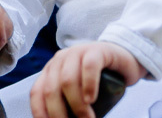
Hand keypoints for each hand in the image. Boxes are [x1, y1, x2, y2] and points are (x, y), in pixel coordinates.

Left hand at [29, 41, 145, 117]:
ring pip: (68, 81)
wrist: (125, 59)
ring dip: (76, 105)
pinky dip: (89, 86)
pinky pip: (89, 67)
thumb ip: (67, 104)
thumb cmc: (99, 81)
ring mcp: (77, 52)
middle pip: (50, 90)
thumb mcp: (78, 93)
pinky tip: (91, 99)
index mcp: (51, 70)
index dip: (41, 112)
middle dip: (59, 114)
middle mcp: (60, 60)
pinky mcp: (97, 50)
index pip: (36, 93)